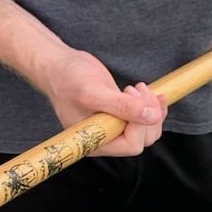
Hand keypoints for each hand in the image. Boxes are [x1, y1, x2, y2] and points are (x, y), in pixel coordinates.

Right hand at [43, 50, 167, 156]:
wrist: (59, 67)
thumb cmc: (66, 79)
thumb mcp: (93, 91)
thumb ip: (122, 106)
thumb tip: (152, 117)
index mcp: (95, 142)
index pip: (131, 145)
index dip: (139, 124)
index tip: (131, 97)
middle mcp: (105, 138)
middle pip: (143, 140)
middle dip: (147, 115)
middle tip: (135, 90)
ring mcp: (114, 127)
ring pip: (148, 130)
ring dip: (151, 108)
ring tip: (137, 88)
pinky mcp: (120, 115)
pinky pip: (145, 119)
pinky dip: (152, 105)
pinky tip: (145, 91)